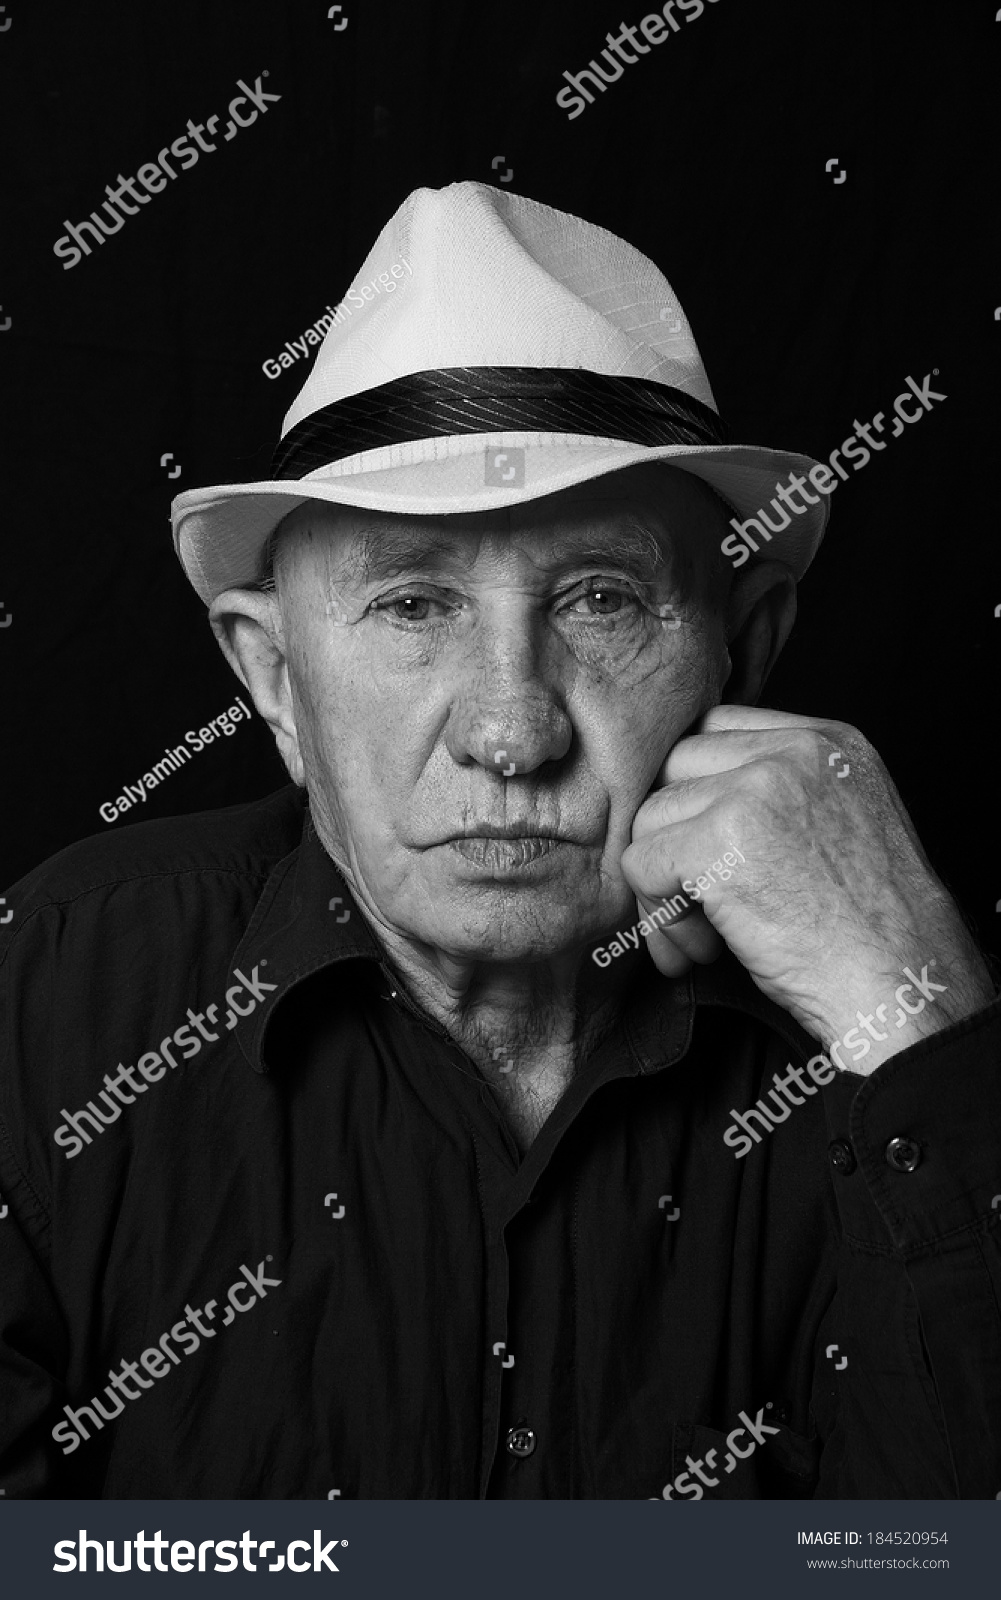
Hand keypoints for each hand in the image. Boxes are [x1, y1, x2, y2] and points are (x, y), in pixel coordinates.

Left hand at [619, 706, 993, 1067]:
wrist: (900, 984)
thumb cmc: (873, 930)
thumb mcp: (847, 822)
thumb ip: (785, 791)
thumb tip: (691, 797)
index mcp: (827, 741)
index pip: (715, 730)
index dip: (696, 792)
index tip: (705, 850)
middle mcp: (792, 752)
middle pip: (673, 769)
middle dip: (672, 837)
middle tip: (697, 903)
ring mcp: (754, 791)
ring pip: (650, 820)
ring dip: (663, 889)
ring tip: (705, 938)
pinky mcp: (718, 841)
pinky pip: (641, 864)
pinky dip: (658, 916)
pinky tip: (703, 948)